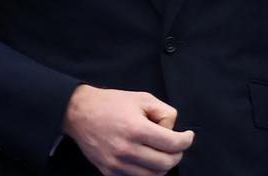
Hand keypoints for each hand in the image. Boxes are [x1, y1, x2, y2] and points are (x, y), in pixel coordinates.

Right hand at [61, 85, 194, 175]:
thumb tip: (173, 131)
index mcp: (137, 129)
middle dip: (177, 154)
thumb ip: (165, 114)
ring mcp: (116, 164)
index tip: (187, 136)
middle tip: (176, 145)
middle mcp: (126, 150)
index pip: (173, 144)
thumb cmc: (112, 104)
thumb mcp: (144, 98)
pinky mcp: (108, 172)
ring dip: (163, 166)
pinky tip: (147, 160)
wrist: (80, 113)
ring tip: (162, 153)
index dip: (186, 140)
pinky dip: (146, 172)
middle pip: (165, 163)